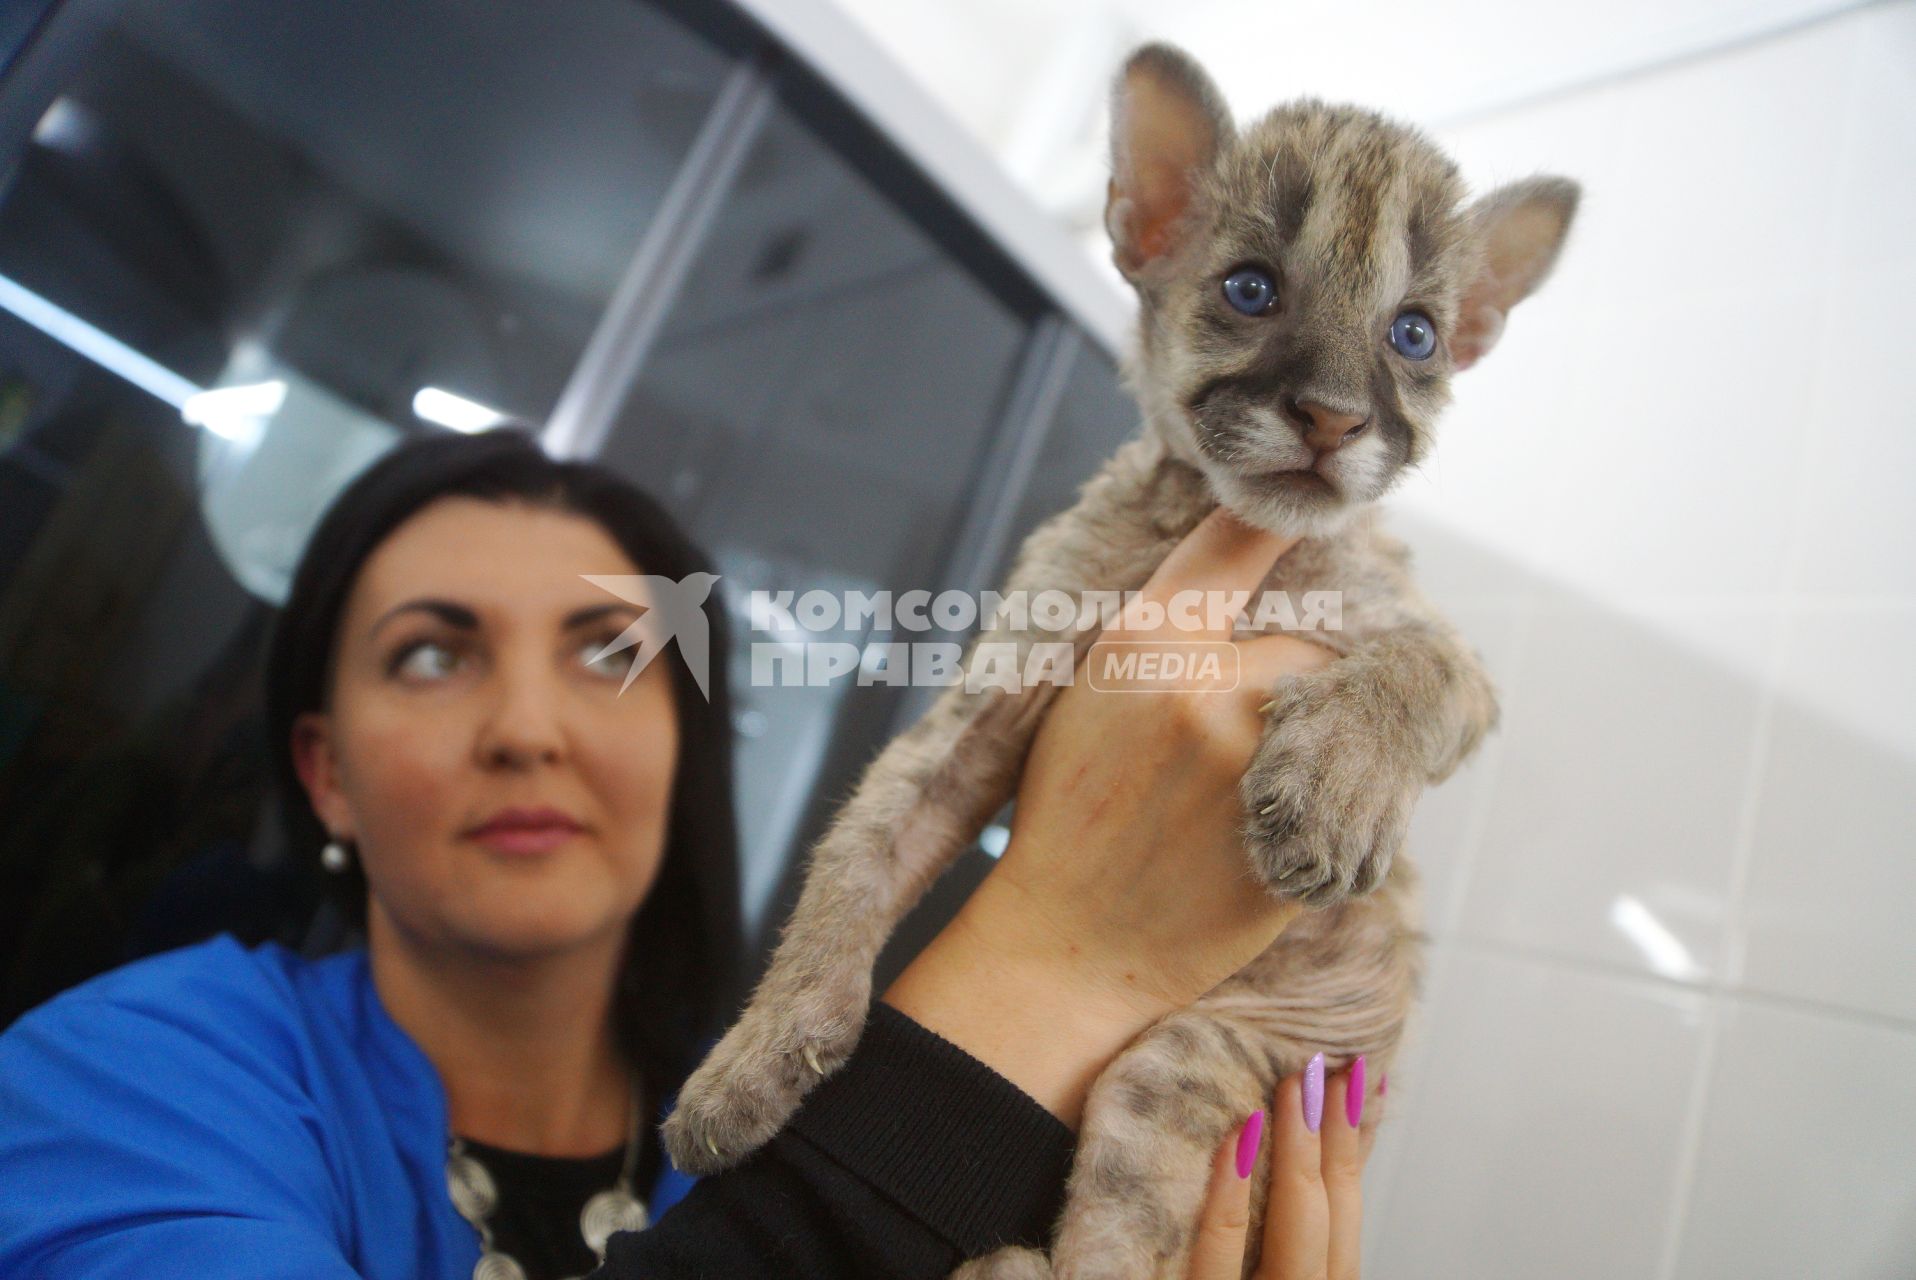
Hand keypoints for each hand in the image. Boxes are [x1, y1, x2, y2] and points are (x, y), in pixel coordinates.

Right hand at [883, 508, 1335, 1125]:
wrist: (1071, 942)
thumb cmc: (1073, 817)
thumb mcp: (1091, 697)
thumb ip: (1164, 636)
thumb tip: (1248, 573)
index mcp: (1139, 643)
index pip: (1233, 543)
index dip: (1280, 522)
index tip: (1311, 508)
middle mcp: (1203, 686)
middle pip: (1308, 641)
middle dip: (1293, 677)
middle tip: (1239, 734)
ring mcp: (1256, 758)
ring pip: (1336, 709)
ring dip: (1317, 735)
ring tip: (1250, 785)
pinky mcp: (1298, 824)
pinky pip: (1353, 777)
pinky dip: (1331, 794)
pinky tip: (1271, 825)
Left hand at [1187, 1059, 1372, 1279]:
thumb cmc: (1225, 1274)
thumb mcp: (1264, 1258)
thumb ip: (1274, 1215)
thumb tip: (1263, 1133)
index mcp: (1314, 1274)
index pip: (1344, 1206)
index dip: (1353, 1142)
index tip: (1357, 1081)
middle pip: (1331, 1209)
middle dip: (1336, 1133)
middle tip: (1332, 1063)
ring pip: (1294, 1225)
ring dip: (1299, 1150)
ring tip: (1296, 1084)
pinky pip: (1219, 1254)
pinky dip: (1230, 1197)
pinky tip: (1237, 1141)